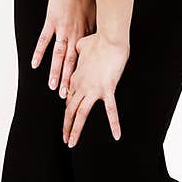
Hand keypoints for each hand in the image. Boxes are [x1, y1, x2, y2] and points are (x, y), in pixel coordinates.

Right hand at [30, 0, 95, 96]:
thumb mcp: (95, 12)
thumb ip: (93, 27)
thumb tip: (96, 39)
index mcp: (85, 33)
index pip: (83, 59)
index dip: (81, 74)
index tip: (81, 86)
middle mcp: (74, 34)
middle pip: (71, 62)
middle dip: (68, 79)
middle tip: (65, 95)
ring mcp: (61, 29)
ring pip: (58, 56)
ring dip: (55, 72)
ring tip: (52, 86)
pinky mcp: (51, 22)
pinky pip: (44, 41)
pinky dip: (39, 53)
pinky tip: (35, 65)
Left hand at [63, 32, 128, 147]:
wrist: (109, 39)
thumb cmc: (98, 40)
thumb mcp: (83, 45)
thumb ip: (80, 50)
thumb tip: (81, 47)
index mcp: (75, 77)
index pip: (69, 98)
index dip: (68, 109)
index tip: (70, 118)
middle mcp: (80, 86)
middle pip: (70, 110)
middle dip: (66, 126)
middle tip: (65, 139)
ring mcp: (92, 89)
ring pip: (81, 114)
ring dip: (75, 130)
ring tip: (72, 143)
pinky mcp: (107, 90)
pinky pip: (111, 111)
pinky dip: (114, 124)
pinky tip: (117, 136)